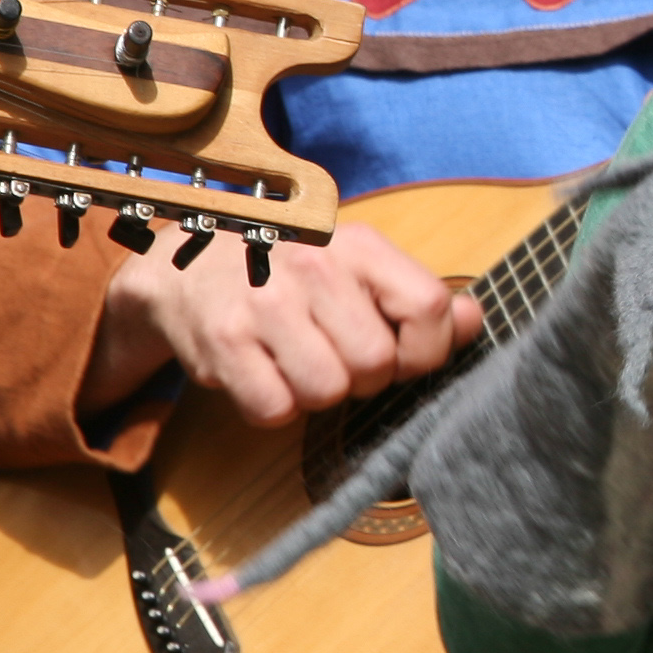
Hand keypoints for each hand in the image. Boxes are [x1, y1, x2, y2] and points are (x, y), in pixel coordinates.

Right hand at [83, 221, 480, 427]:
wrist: (182, 267)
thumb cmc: (287, 273)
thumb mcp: (356, 268)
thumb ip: (416, 297)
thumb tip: (470, 321)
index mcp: (358, 243)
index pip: (428, 308)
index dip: (424, 352)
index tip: (400, 355)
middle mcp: (312, 264)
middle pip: (375, 363)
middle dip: (361, 377)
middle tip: (333, 355)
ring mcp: (263, 302)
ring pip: (325, 392)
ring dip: (314, 393)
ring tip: (294, 361)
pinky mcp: (222, 341)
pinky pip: (273, 409)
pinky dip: (271, 406)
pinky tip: (260, 372)